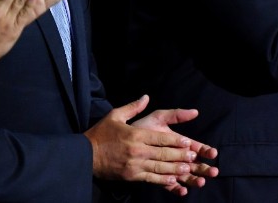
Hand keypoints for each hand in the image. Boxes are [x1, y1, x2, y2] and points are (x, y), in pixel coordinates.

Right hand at [86, 95, 217, 195]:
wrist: (84, 155)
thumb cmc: (100, 134)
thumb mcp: (115, 115)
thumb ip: (133, 107)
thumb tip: (146, 97)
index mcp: (136, 134)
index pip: (161, 138)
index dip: (176, 141)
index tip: (189, 142)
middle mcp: (137, 150)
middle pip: (163, 153)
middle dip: (180, 155)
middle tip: (194, 157)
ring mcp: (134, 165)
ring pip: (159, 167)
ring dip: (175, 169)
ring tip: (188, 169)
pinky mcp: (130, 176)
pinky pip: (150, 178)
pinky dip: (162, 180)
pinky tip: (173, 181)